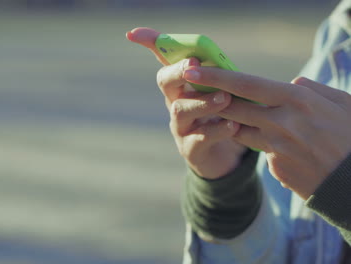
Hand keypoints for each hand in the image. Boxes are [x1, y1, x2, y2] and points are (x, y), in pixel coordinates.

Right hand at [127, 27, 246, 178]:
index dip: (151, 43)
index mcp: (181, 85)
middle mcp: (175, 103)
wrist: (224, 157)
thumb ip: (217, 71)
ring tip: (224, 98)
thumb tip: (215, 48)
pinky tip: (233, 125)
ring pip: (181, 111)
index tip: (136, 33)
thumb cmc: (222, 117)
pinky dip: (217, 130)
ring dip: (202, 102)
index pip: (165, 59)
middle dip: (177, 70)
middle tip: (194, 63)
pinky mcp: (191, 150)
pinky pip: (200, 139)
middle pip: (166, 82)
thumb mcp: (220, 91)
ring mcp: (180, 128)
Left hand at [183, 65, 350, 198]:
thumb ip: (310, 89)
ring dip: (232, 122)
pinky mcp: (275, 167)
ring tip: (232, 115)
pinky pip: (261, 150)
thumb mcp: (340, 103)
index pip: (245, 85)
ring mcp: (276, 148)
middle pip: (233, 108)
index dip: (215, 77)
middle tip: (192, 90)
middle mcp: (281, 122)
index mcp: (297, 100)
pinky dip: (263, 144)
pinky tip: (284, 146)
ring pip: (240, 129)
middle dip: (209, 99)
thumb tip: (289, 83)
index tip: (192, 70)